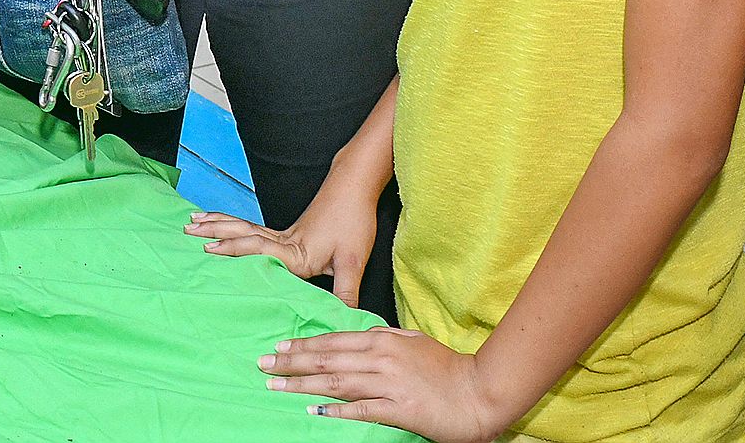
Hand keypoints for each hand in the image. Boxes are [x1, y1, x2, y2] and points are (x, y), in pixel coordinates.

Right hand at [187, 176, 379, 306]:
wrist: (353, 188)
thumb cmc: (353, 221)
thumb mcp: (353, 260)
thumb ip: (346, 291)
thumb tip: (346, 320)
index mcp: (296, 252)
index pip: (259, 249)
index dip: (233, 249)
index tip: (208, 250)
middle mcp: (284, 241)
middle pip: (243, 234)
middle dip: (214, 233)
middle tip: (187, 231)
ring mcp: (283, 234)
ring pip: (243, 228)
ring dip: (218, 223)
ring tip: (193, 220)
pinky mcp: (286, 232)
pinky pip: (252, 228)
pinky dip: (232, 223)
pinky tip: (221, 222)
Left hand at [262, 328, 512, 441]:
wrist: (480, 391)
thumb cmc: (447, 368)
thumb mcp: (413, 341)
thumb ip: (384, 338)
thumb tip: (359, 334)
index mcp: (382, 340)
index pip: (332, 341)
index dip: (303, 344)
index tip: (278, 348)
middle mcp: (380, 358)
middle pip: (326, 359)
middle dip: (291, 363)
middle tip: (263, 365)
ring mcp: (388, 384)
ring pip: (335, 382)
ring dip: (301, 384)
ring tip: (276, 386)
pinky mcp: (398, 410)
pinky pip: (360, 410)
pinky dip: (334, 410)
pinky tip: (313, 410)